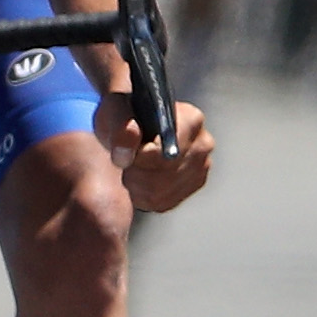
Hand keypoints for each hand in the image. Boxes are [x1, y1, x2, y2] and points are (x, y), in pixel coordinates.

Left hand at [97, 91, 212, 211]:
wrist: (133, 124)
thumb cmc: (124, 116)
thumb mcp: (114, 113)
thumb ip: (119, 126)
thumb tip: (129, 142)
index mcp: (191, 119)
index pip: (165, 153)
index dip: (139, 157)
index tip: (127, 150)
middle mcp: (203, 144)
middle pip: (164, 175)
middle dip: (136, 172)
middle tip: (128, 158)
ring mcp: (201, 167)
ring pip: (160, 193)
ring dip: (137, 184)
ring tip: (134, 166)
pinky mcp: (193, 186)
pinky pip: (162, 203)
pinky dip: (144, 195)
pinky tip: (141, 177)